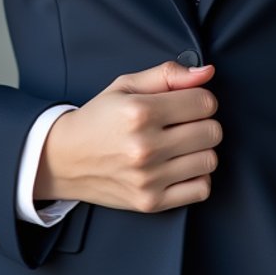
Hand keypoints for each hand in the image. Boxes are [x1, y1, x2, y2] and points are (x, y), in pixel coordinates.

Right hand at [33, 60, 221, 211]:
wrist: (63, 159)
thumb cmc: (98, 119)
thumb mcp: (126, 86)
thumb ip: (168, 74)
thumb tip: (207, 72)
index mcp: (140, 112)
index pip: (204, 102)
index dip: (201, 99)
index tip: (188, 103)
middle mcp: (145, 147)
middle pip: (212, 132)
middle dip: (203, 123)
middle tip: (184, 124)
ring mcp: (148, 178)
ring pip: (210, 160)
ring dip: (201, 150)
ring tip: (180, 145)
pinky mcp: (150, 202)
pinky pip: (201, 190)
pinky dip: (197, 178)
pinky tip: (180, 167)